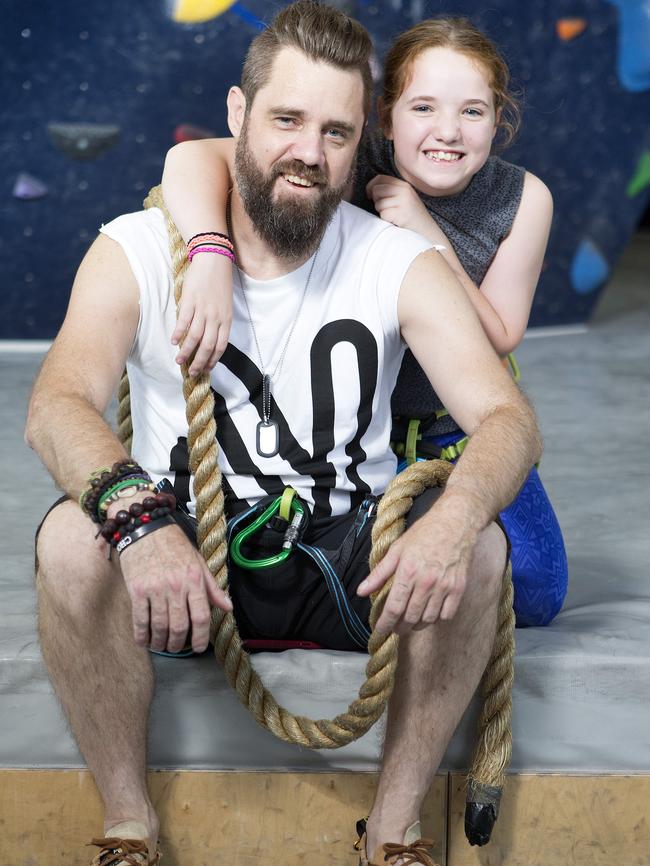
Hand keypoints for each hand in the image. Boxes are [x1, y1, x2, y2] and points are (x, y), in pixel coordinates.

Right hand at [119, 522, 232, 653]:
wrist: (145, 528)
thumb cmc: (174, 546)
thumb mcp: (198, 563)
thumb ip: (212, 587)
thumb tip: (228, 607)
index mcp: (194, 580)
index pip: (201, 616)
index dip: (201, 637)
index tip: (198, 647)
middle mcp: (176, 586)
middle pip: (179, 626)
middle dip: (178, 643)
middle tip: (177, 648)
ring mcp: (155, 589)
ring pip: (160, 626)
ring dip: (161, 642)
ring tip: (162, 645)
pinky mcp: (137, 590)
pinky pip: (140, 619)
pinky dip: (142, 635)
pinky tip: (144, 641)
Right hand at [171, 253, 232, 375]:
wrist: (214, 260)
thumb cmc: (219, 282)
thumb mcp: (225, 305)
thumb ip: (218, 322)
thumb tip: (209, 338)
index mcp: (226, 319)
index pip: (221, 346)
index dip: (213, 360)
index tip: (206, 369)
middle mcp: (216, 317)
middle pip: (207, 346)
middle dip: (199, 362)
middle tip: (192, 372)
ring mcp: (203, 310)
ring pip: (195, 337)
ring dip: (186, 352)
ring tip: (179, 361)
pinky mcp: (191, 301)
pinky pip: (184, 322)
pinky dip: (179, 334)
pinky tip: (174, 342)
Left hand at [356, 509, 477, 634]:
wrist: (455, 523)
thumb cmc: (424, 534)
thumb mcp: (396, 550)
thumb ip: (379, 573)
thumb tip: (361, 592)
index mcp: (408, 572)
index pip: (393, 608)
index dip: (385, 623)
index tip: (380, 631)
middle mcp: (426, 582)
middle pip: (410, 617)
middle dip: (400, 627)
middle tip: (395, 627)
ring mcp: (444, 586)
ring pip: (428, 619)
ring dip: (417, 625)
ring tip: (411, 622)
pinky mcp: (458, 588)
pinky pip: (446, 615)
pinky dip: (436, 619)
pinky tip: (430, 613)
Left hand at [366, 175, 435, 237]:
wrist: (425, 230)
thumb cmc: (411, 216)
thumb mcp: (404, 197)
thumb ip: (390, 190)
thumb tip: (371, 188)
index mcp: (403, 184)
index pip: (380, 178)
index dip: (371, 186)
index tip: (370, 195)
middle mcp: (404, 190)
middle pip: (376, 189)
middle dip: (376, 200)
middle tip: (385, 207)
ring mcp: (403, 201)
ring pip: (378, 203)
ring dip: (381, 211)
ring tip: (392, 214)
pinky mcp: (401, 213)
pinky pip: (383, 214)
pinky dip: (386, 219)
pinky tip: (395, 221)